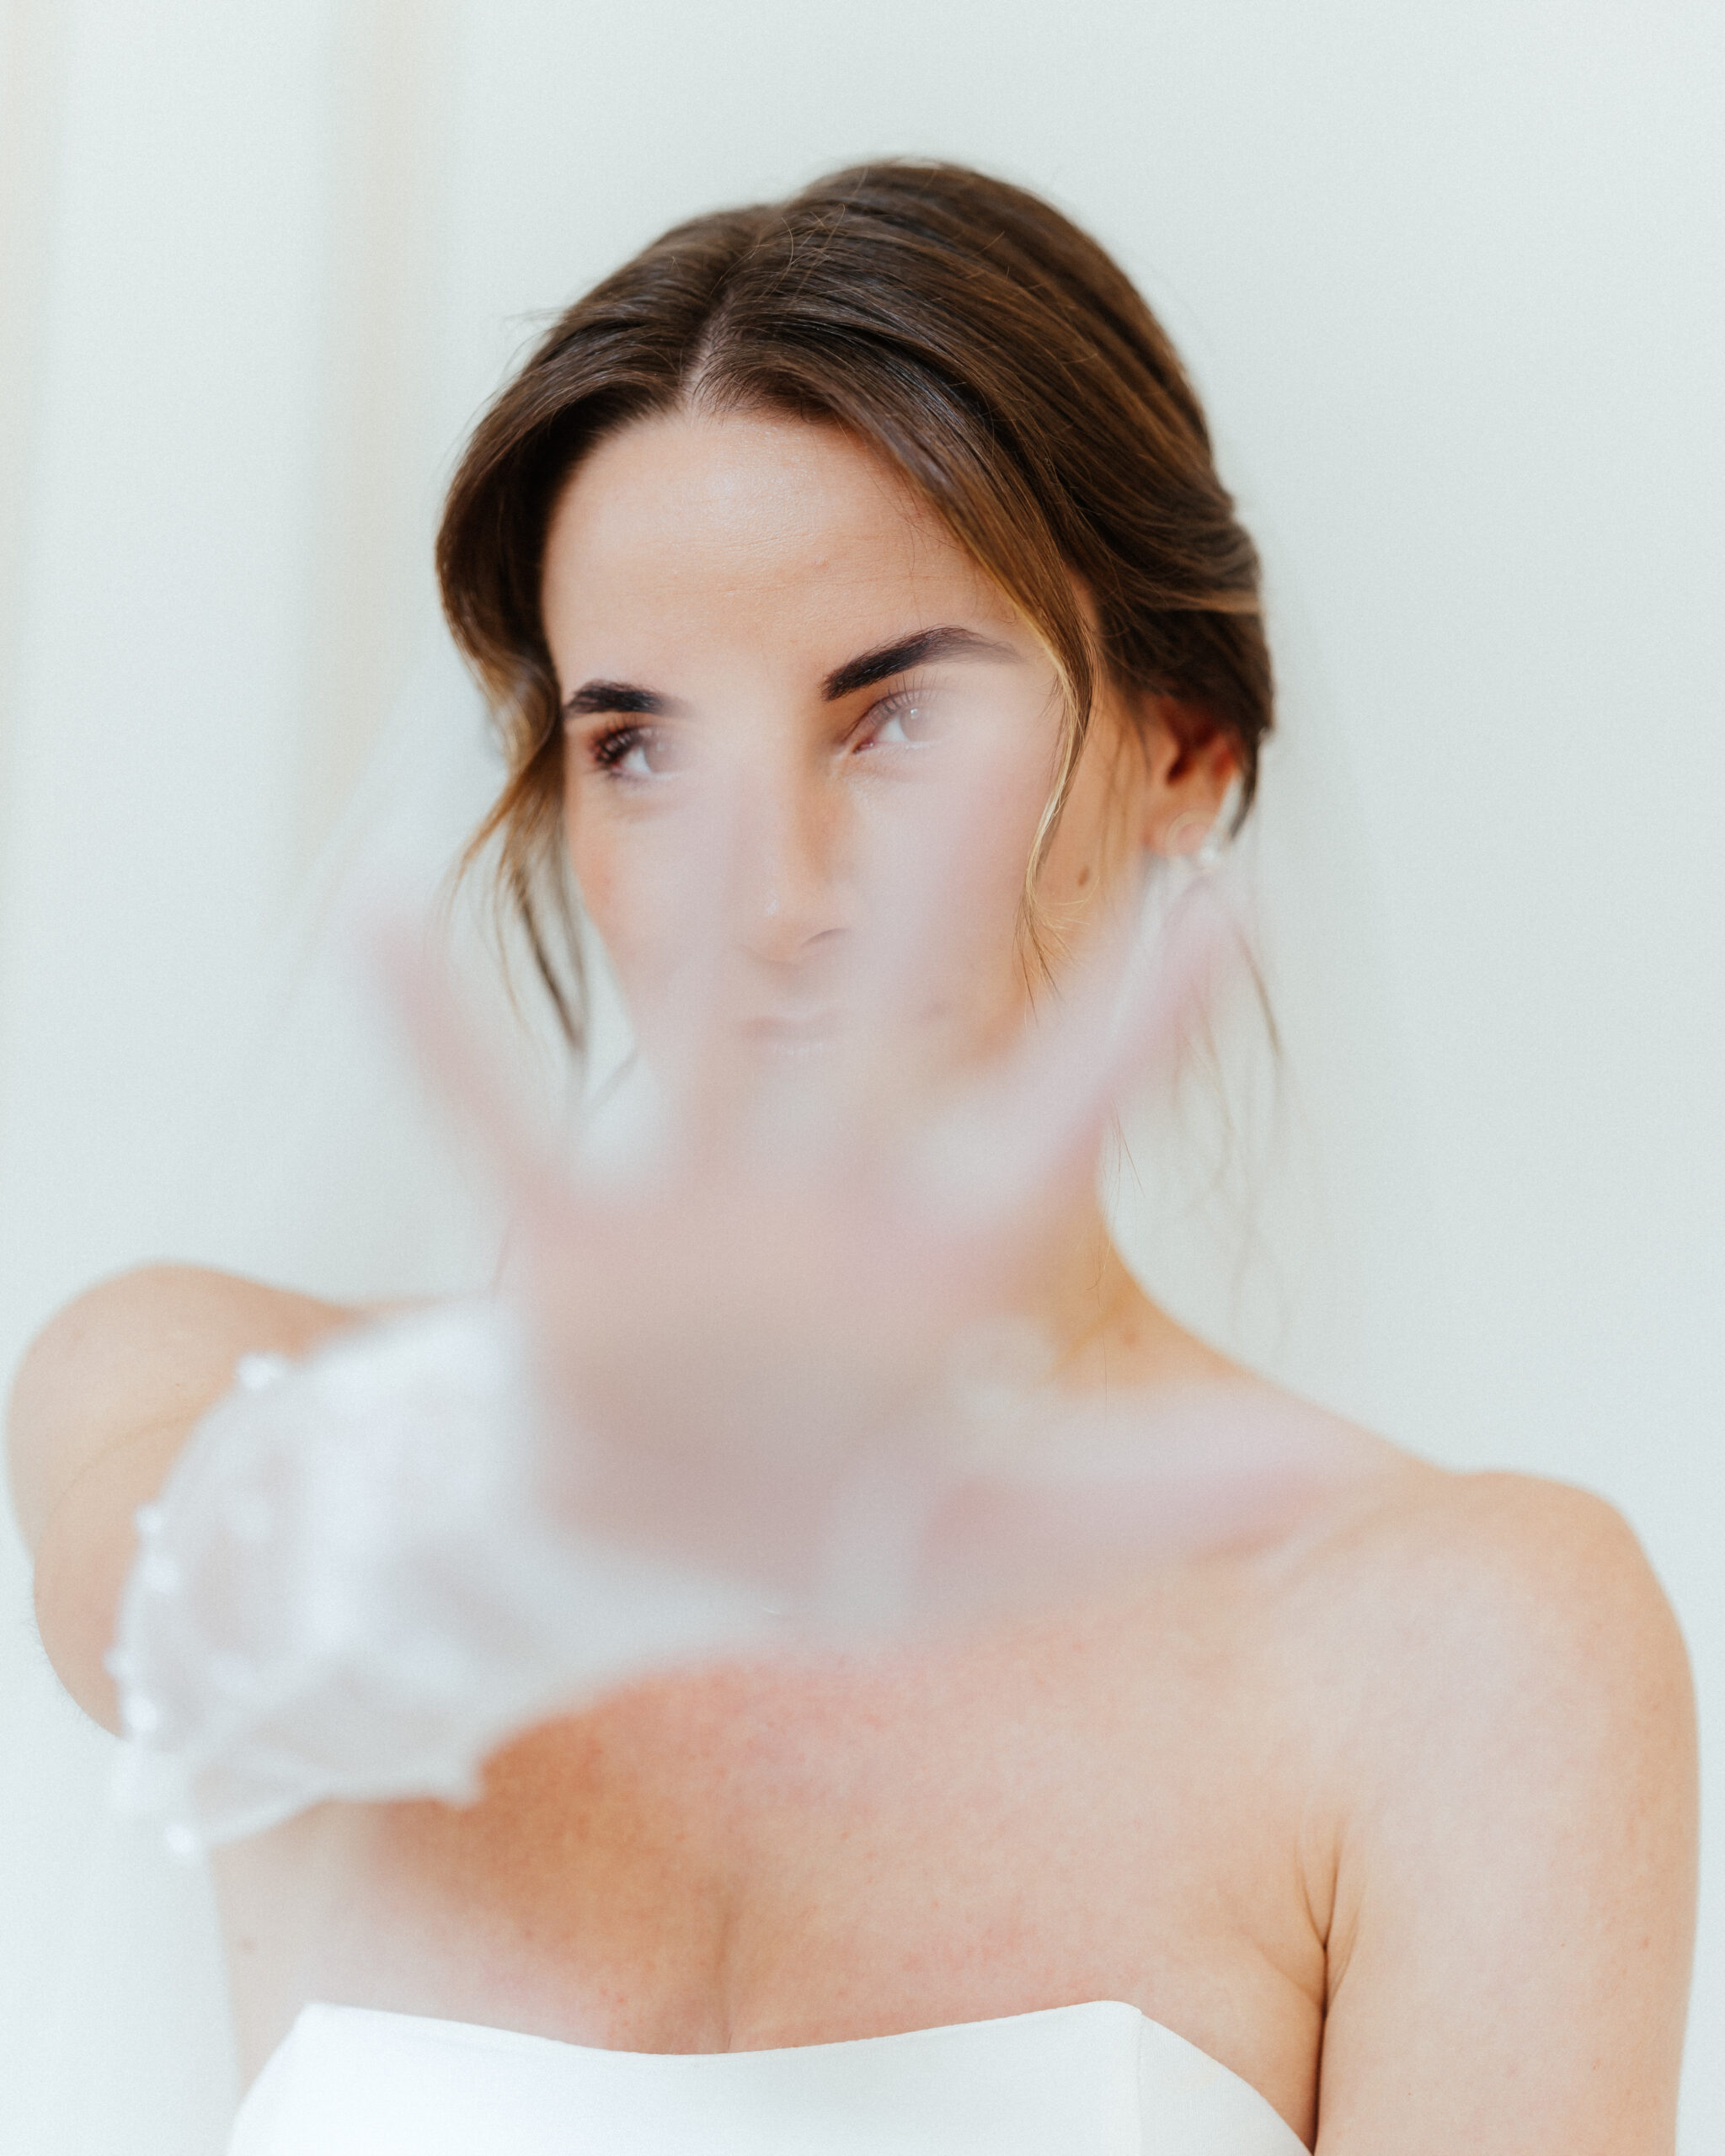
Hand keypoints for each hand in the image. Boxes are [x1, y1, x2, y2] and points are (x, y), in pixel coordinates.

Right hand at [385, 748, 1230, 1632]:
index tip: (1226, 896)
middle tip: (989, 700)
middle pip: (887, 1009)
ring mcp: (693, 1213)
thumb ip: (1147, 1500)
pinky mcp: (571, 1250)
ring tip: (710, 741)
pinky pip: (495, 1121)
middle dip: (935, 872)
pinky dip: (433, 1029)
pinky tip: (378, 903)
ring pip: (705, 1024)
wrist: (645, 1564)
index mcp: (942, 1260)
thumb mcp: (997, 1542)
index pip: (1059, 1117)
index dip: (1136, 1021)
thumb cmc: (828, 1541)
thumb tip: (1326, 1473)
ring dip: (706, 896)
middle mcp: (825, 1201)